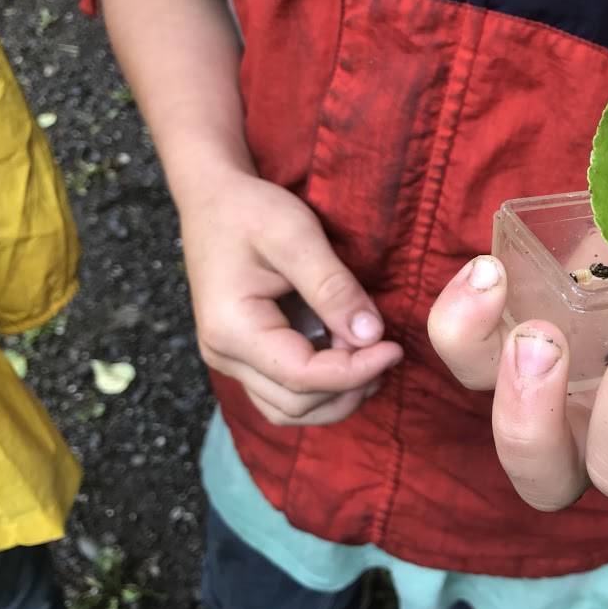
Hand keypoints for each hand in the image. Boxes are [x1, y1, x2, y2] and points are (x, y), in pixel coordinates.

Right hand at [179, 167, 402, 424]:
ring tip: (372, 359)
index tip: (394, 348)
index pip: (301, 377)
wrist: (213, 199)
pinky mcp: (243, 356)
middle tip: (386, 350)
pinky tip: (348, 356)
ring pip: (289, 409)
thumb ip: (333, 287)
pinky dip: (320, 387)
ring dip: (336, 396)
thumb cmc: (250, 210)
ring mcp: (230, 360)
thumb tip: (371, 335)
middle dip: (349, 387)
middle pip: (296, 404)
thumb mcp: (296, 235)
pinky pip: (283, 392)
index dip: (354, 371)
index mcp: (232, 329)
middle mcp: (224, 355)